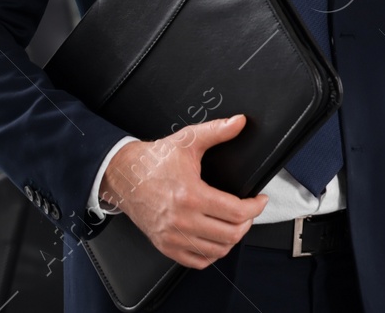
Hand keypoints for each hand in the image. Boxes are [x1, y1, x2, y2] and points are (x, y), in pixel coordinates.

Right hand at [99, 115, 268, 268]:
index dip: (256, 207)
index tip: (260, 200)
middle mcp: (181, 221)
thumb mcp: (187, 140)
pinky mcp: (165, 246)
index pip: (236, 212)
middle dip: (248, 222)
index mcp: (190, 195)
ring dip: (233, 239)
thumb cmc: (154, 160)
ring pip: (216, 251)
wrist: (124, 176)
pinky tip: (217, 240)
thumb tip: (238, 122)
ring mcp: (172, 236)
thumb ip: (216, 130)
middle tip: (250, 211)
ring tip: (236, 223)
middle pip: (230, 235)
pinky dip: (212, 254)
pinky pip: (197, 261)